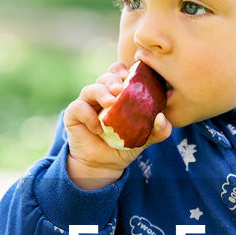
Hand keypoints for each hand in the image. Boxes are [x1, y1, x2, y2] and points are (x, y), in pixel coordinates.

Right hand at [64, 62, 170, 189]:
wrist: (105, 164)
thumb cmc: (124, 145)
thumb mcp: (145, 137)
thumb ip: (158, 129)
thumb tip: (161, 118)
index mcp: (118, 93)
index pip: (119, 72)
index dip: (123, 70)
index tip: (131, 76)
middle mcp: (101, 95)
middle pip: (106, 77)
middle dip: (114, 80)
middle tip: (121, 89)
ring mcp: (87, 104)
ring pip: (91, 89)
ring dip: (101, 93)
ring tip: (111, 104)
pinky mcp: (73, 115)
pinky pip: (78, 107)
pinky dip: (88, 115)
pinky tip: (98, 128)